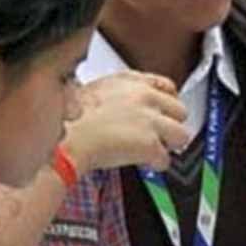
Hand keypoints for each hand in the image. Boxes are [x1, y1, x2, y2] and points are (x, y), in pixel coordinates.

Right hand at [65, 71, 188, 173]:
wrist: (63, 139)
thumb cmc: (69, 120)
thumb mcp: (94, 91)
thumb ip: (119, 95)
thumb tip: (128, 108)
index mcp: (130, 80)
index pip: (168, 86)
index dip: (167, 103)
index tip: (164, 113)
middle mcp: (145, 96)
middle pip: (180, 111)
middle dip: (170, 125)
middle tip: (156, 135)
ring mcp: (150, 120)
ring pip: (181, 135)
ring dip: (168, 145)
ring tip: (152, 150)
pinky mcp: (150, 143)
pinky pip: (165, 159)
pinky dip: (155, 164)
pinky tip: (141, 163)